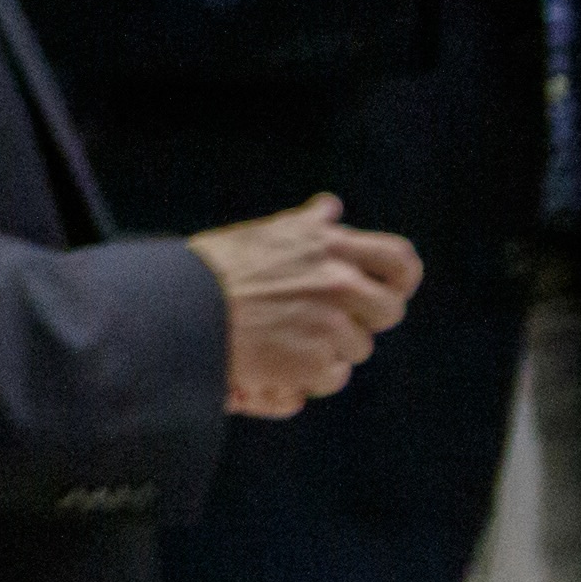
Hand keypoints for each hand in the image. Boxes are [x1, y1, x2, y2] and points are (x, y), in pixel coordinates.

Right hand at [187, 193, 420, 418]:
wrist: (179, 311)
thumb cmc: (215, 270)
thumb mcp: (264, 235)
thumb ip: (307, 225)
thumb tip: (330, 206)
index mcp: (329, 246)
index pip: (399, 260)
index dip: (401, 279)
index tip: (390, 289)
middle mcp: (337, 282)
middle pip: (388, 311)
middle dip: (364, 319)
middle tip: (330, 322)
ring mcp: (329, 323)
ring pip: (358, 347)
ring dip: (332, 349)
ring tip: (289, 341)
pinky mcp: (315, 361)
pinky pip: (333, 375)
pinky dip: (311, 375)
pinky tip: (280, 362)